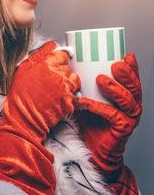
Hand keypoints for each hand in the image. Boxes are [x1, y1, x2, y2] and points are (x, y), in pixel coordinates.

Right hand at [0, 41, 79, 194]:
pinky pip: (75, 95)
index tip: (56, 66)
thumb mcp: (24, 68)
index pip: (63, 55)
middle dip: (62, 73)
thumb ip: (40, 53)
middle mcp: (58, 74)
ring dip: (68, 84)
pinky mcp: (69, 102)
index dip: (59, 61)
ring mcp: (65, 89)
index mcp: (47, 63)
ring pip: (75, 80)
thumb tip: (52, 45)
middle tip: (52, 81)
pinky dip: (69, 98)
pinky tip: (58, 101)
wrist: (22, 118)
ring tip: (56, 91)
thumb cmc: (20, 94)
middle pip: (69, 67)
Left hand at [77, 53, 141, 193]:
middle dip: (127, 74)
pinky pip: (112, 116)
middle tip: (116, 64)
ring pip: (127, 100)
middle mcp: (132, 106)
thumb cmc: (91, 119)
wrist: (92, 149)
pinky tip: (85, 102)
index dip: (133, 67)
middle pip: (135, 87)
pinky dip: (98, 107)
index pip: (133, 79)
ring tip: (100, 80)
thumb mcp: (90, 96)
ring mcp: (129, 118)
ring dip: (114, 88)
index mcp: (127, 95)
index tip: (127, 55)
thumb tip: (71, 61)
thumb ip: (87, 81)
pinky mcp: (121, 129)